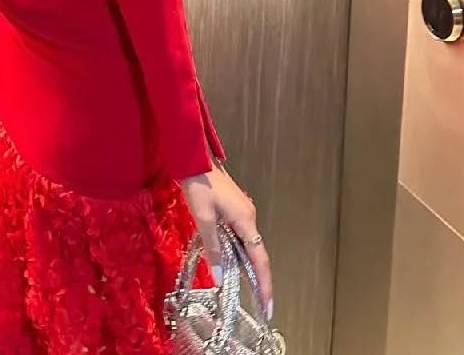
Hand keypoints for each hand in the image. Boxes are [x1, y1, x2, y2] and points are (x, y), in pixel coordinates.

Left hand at [180, 163, 272, 319]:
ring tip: (242, 287)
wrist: (195, 158)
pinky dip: (236, 250)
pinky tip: (228, 259)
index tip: (269, 306)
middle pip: (256, 253)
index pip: (260, 259)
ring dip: (244, 264)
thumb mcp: (203, 218)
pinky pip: (239, 235)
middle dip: (256, 278)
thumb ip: (212, 248)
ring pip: (246, 244)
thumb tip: (221, 277)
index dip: (264, 284)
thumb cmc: (200, 184)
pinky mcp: (235, 208)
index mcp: (245, 220)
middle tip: (258, 303)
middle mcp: (249, 217)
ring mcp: (243, 211)